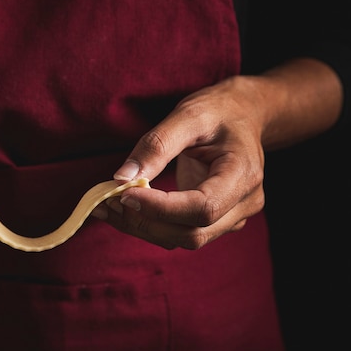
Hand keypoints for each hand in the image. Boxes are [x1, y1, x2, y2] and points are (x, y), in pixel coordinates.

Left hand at [92, 58, 340, 249]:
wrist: (242, 116)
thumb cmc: (218, 111)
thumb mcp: (188, 115)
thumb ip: (156, 146)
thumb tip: (121, 178)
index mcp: (243, 174)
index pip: (203, 208)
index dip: (160, 208)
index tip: (123, 193)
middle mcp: (244, 204)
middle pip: (192, 233)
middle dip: (144, 222)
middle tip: (106, 202)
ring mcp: (232, 217)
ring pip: (183, 239)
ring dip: (141, 228)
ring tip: (107, 206)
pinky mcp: (215, 222)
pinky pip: (179, 233)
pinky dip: (149, 225)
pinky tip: (124, 209)